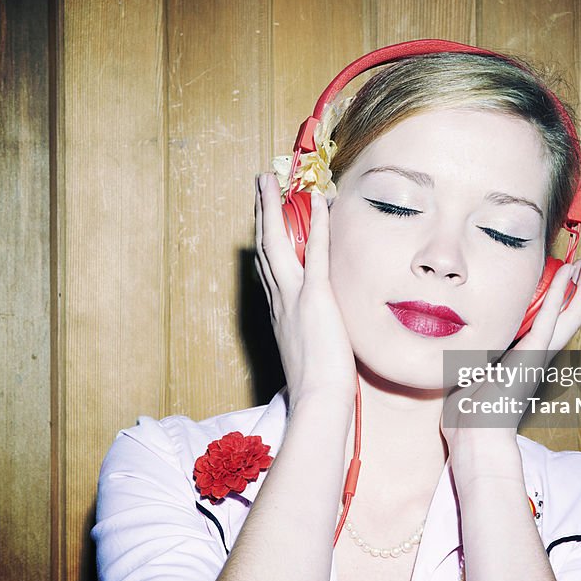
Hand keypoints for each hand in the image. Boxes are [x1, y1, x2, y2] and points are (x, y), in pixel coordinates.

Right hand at [254, 173, 357, 411]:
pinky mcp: (316, 298)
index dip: (265, 239)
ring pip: (277, 243)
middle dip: (262, 212)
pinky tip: (317, 200)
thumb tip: (320, 336)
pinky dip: (317, 224)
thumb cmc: (318, 386)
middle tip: (260, 184)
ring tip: (270, 180)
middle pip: (265, 247)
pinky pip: (316, 253)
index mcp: (279, 313)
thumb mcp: (310, 355)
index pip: (268, 268)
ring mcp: (294, 297)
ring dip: (274, 207)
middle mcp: (280, 300)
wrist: (319, 400)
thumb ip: (310, 337)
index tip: (265, 219)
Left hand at [440, 258, 580, 451]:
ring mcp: (537, 356)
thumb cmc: (468, 413)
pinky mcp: (531, 357)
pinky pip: (549, 321)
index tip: (564, 275)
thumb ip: (471, 354)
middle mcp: (536, 355)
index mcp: (523, 357)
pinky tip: (568, 276)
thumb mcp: (468, 372)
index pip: (548, 321)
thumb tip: (456, 341)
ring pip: (567, 315)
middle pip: (568, 316)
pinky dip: (559, 297)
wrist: (475, 436)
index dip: (558, 298)